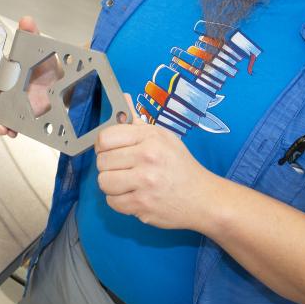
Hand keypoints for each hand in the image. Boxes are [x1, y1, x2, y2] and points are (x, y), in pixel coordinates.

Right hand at [0, 16, 56, 136]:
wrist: (67, 86)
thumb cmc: (49, 67)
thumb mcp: (40, 49)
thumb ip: (32, 35)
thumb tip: (26, 21)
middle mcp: (0, 89)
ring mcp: (8, 105)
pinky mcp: (19, 118)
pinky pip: (9, 126)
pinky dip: (8, 129)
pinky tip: (11, 130)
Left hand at [94, 116, 223, 230]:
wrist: (202, 198)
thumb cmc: (180, 166)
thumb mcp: (163, 137)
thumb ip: (137, 122)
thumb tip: (122, 99)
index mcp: (150, 137)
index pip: (105, 138)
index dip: (103, 145)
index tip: (110, 150)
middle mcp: (147, 157)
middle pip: (102, 161)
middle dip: (108, 166)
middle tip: (123, 169)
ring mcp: (144, 182)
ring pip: (103, 182)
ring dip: (111, 185)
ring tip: (126, 183)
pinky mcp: (142, 205)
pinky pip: (112, 202)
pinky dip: (119, 201)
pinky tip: (133, 195)